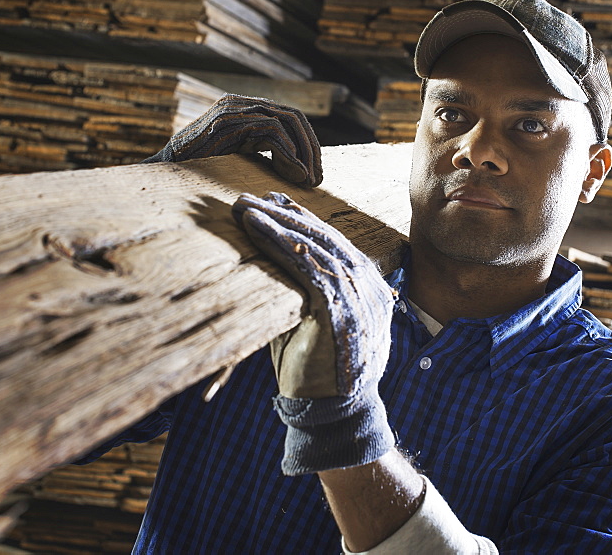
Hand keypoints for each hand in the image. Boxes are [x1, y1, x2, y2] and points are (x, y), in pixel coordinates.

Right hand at [142, 93, 322, 186]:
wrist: (163, 171)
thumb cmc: (199, 170)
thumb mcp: (237, 156)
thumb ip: (262, 153)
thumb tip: (301, 168)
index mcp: (244, 108)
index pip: (289, 116)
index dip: (308, 143)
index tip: (315, 171)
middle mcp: (240, 103)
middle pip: (293, 116)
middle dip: (311, 148)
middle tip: (318, 178)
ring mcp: (233, 110)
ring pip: (286, 122)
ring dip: (304, 153)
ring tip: (307, 180)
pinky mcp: (228, 123)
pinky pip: (271, 132)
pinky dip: (288, 154)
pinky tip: (293, 174)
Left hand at [232, 191, 394, 474]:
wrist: (334, 414)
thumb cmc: (315, 371)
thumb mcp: (311, 321)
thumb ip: (301, 291)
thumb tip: (268, 260)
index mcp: (367, 285)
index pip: (332, 242)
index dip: (301, 220)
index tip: (272, 203)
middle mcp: (368, 284)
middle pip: (323, 237)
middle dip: (284, 214)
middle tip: (249, 198)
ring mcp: (358, 296)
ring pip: (313, 246)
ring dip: (275, 223)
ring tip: (243, 207)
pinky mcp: (340, 309)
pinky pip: (305, 267)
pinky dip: (278, 243)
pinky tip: (256, 228)